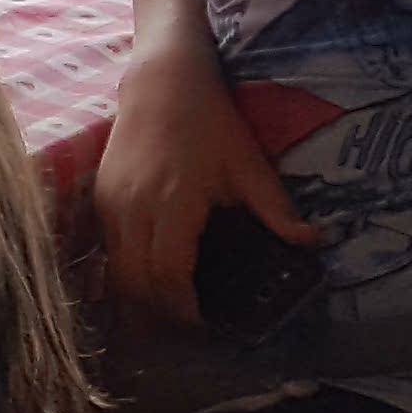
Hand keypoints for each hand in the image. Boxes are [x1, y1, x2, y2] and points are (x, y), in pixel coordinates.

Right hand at [91, 58, 317, 330]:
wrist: (161, 81)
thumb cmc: (209, 121)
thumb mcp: (248, 163)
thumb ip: (276, 208)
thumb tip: (312, 242)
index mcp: (172, 205)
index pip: (168, 277)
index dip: (183, 311)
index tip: (204, 328)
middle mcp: (133, 209)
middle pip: (136, 284)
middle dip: (159, 317)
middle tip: (188, 332)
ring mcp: (109, 204)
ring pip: (116, 272)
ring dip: (139, 299)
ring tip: (167, 315)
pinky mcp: (99, 198)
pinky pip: (108, 251)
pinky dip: (126, 274)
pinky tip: (148, 281)